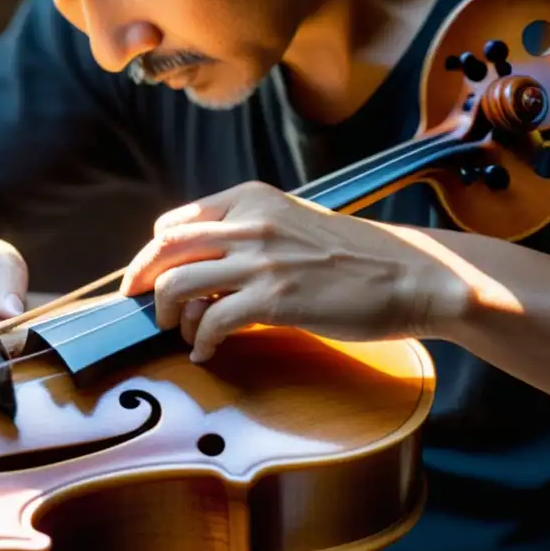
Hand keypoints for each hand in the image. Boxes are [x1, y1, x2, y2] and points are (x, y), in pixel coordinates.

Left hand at [119, 181, 469, 361]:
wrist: (411, 276)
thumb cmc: (355, 256)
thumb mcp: (293, 223)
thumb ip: (248, 234)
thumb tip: (202, 267)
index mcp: (251, 199)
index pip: (175, 223)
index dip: (152, 254)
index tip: (146, 276)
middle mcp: (249, 223)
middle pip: (164, 250)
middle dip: (140, 281)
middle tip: (138, 306)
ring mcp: (261, 261)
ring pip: (176, 285)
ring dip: (167, 314)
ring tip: (180, 332)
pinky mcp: (274, 299)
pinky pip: (210, 321)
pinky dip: (199, 342)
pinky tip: (206, 352)